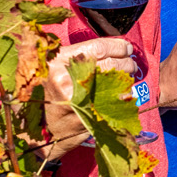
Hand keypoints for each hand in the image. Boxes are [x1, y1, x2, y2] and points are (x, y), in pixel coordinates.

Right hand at [43, 37, 138, 158]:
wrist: (46, 129)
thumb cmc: (53, 94)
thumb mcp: (59, 69)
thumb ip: (81, 57)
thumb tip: (115, 49)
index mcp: (58, 61)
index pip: (98, 47)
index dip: (118, 47)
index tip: (127, 48)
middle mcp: (65, 78)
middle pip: (110, 64)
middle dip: (126, 63)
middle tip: (130, 64)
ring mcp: (76, 98)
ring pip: (115, 83)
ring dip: (125, 79)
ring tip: (125, 78)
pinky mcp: (87, 115)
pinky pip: (115, 102)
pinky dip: (123, 97)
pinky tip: (121, 95)